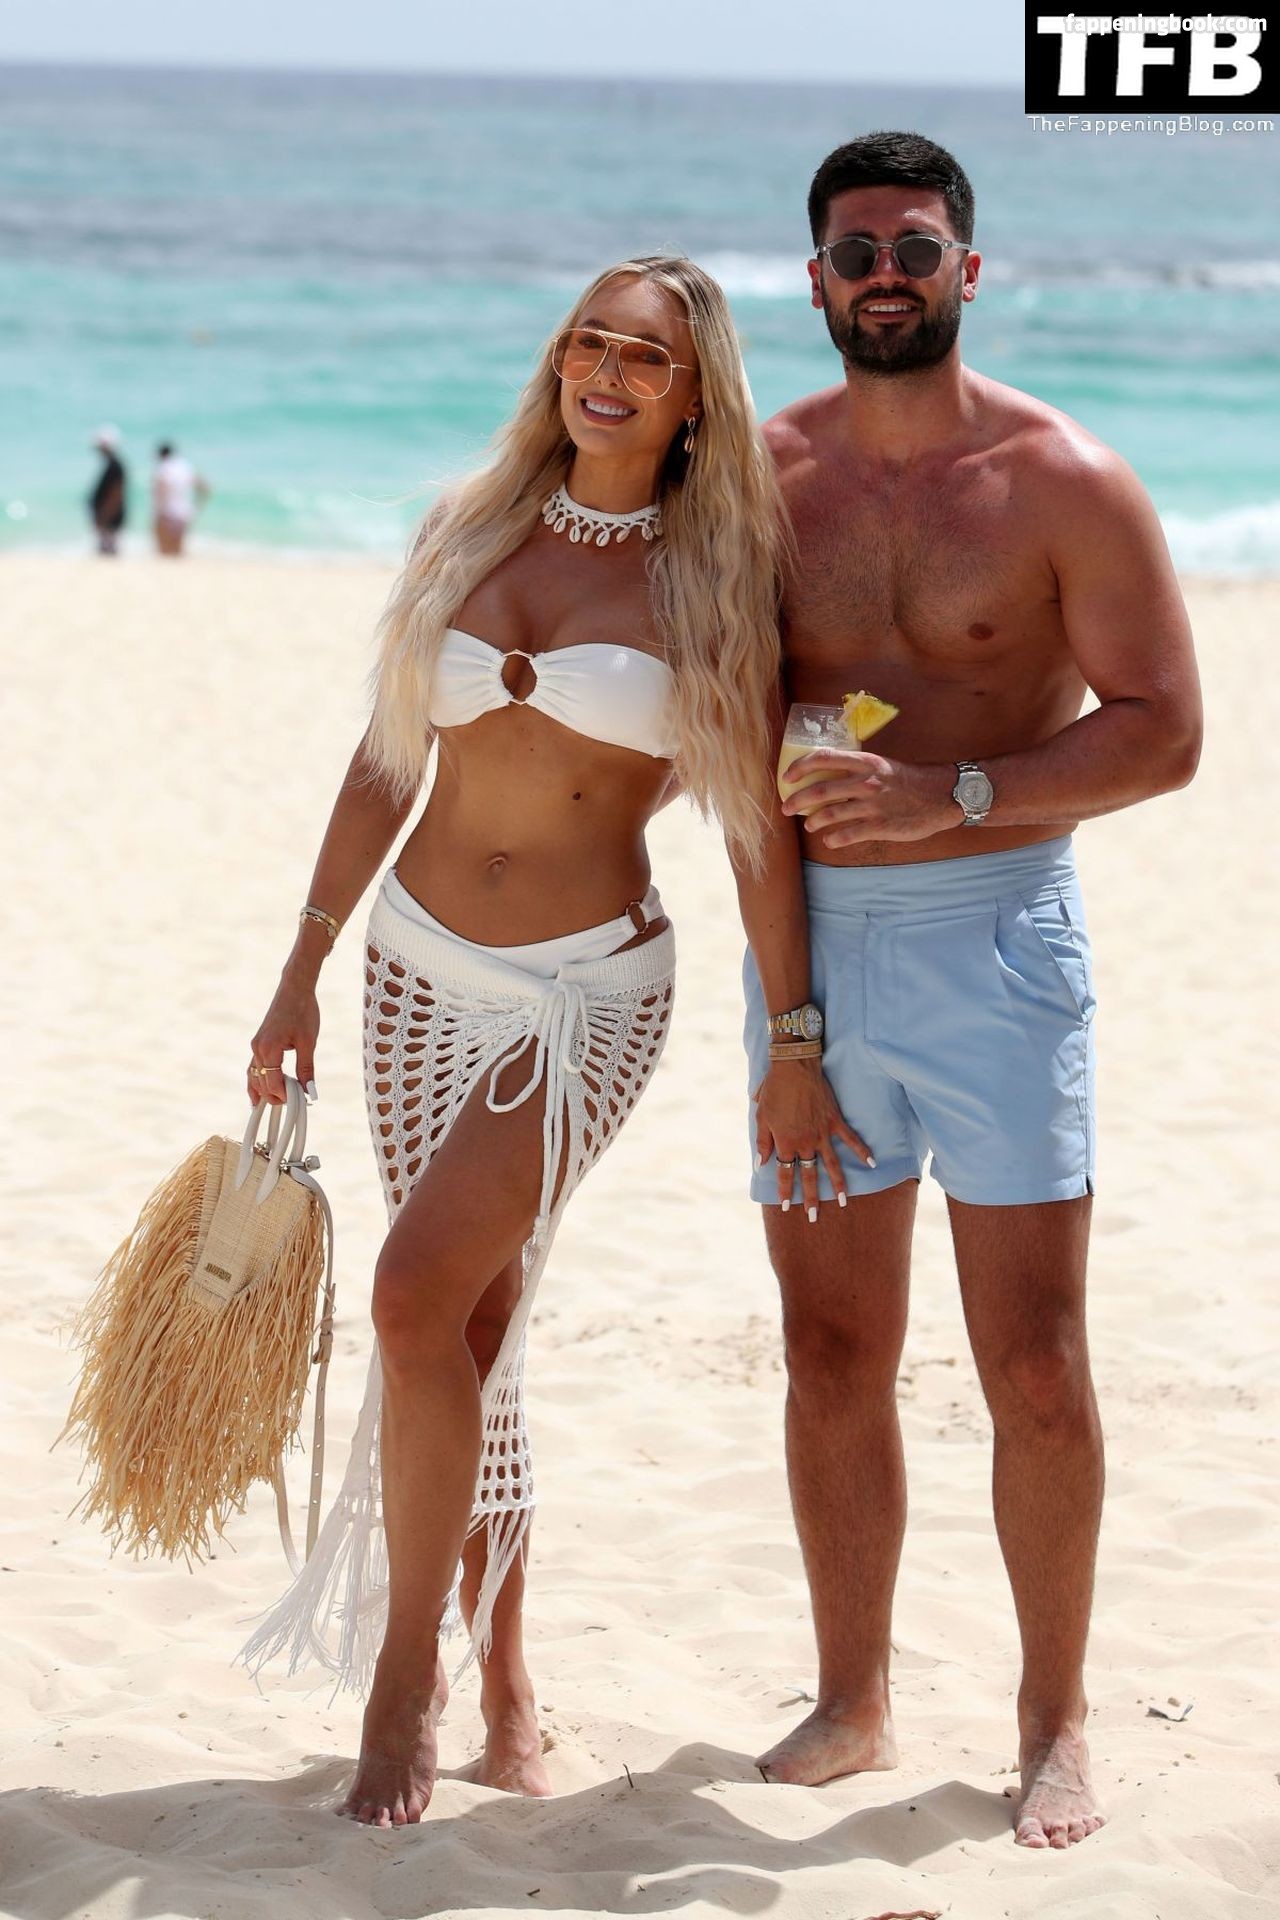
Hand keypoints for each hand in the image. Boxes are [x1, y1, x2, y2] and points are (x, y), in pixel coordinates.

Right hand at [248, 974, 319, 1107]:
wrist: (294, 989)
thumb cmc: (303, 1012)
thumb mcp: (308, 1042)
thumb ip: (306, 1068)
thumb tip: (309, 1091)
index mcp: (269, 1048)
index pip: (273, 1083)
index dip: (284, 1095)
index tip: (298, 1100)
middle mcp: (257, 1048)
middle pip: (261, 1082)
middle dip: (274, 1096)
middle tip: (291, 1102)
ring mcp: (256, 1045)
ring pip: (254, 1076)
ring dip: (261, 1091)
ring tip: (267, 1107)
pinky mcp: (259, 1043)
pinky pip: (254, 1066)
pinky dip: (256, 1080)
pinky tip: (257, 1093)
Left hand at [752, 1055, 875, 1220]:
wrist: (794, 1067)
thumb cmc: (774, 1091)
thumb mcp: (761, 1117)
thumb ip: (763, 1142)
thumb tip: (761, 1164)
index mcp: (786, 1142)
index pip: (785, 1173)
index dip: (785, 1190)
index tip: (786, 1206)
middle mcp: (805, 1142)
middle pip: (809, 1175)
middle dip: (810, 1198)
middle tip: (814, 1217)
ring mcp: (822, 1133)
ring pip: (831, 1164)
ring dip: (837, 1184)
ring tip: (842, 1202)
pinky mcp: (835, 1121)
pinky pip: (851, 1140)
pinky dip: (862, 1151)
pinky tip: (872, 1163)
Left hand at [782, 750, 954, 847]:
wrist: (941, 796)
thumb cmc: (910, 780)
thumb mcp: (883, 766)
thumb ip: (858, 769)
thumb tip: (830, 776)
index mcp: (865, 762)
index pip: (824, 758)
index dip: (800, 766)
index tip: (787, 777)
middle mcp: (866, 782)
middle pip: (819, 790)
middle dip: (797, 801)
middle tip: (786, 808)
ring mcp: (872, 806)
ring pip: (829, 814)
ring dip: (813, 821)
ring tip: (809, 824)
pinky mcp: (879, 826)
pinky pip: (847, 835)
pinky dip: (833, 839)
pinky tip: (829, 840)